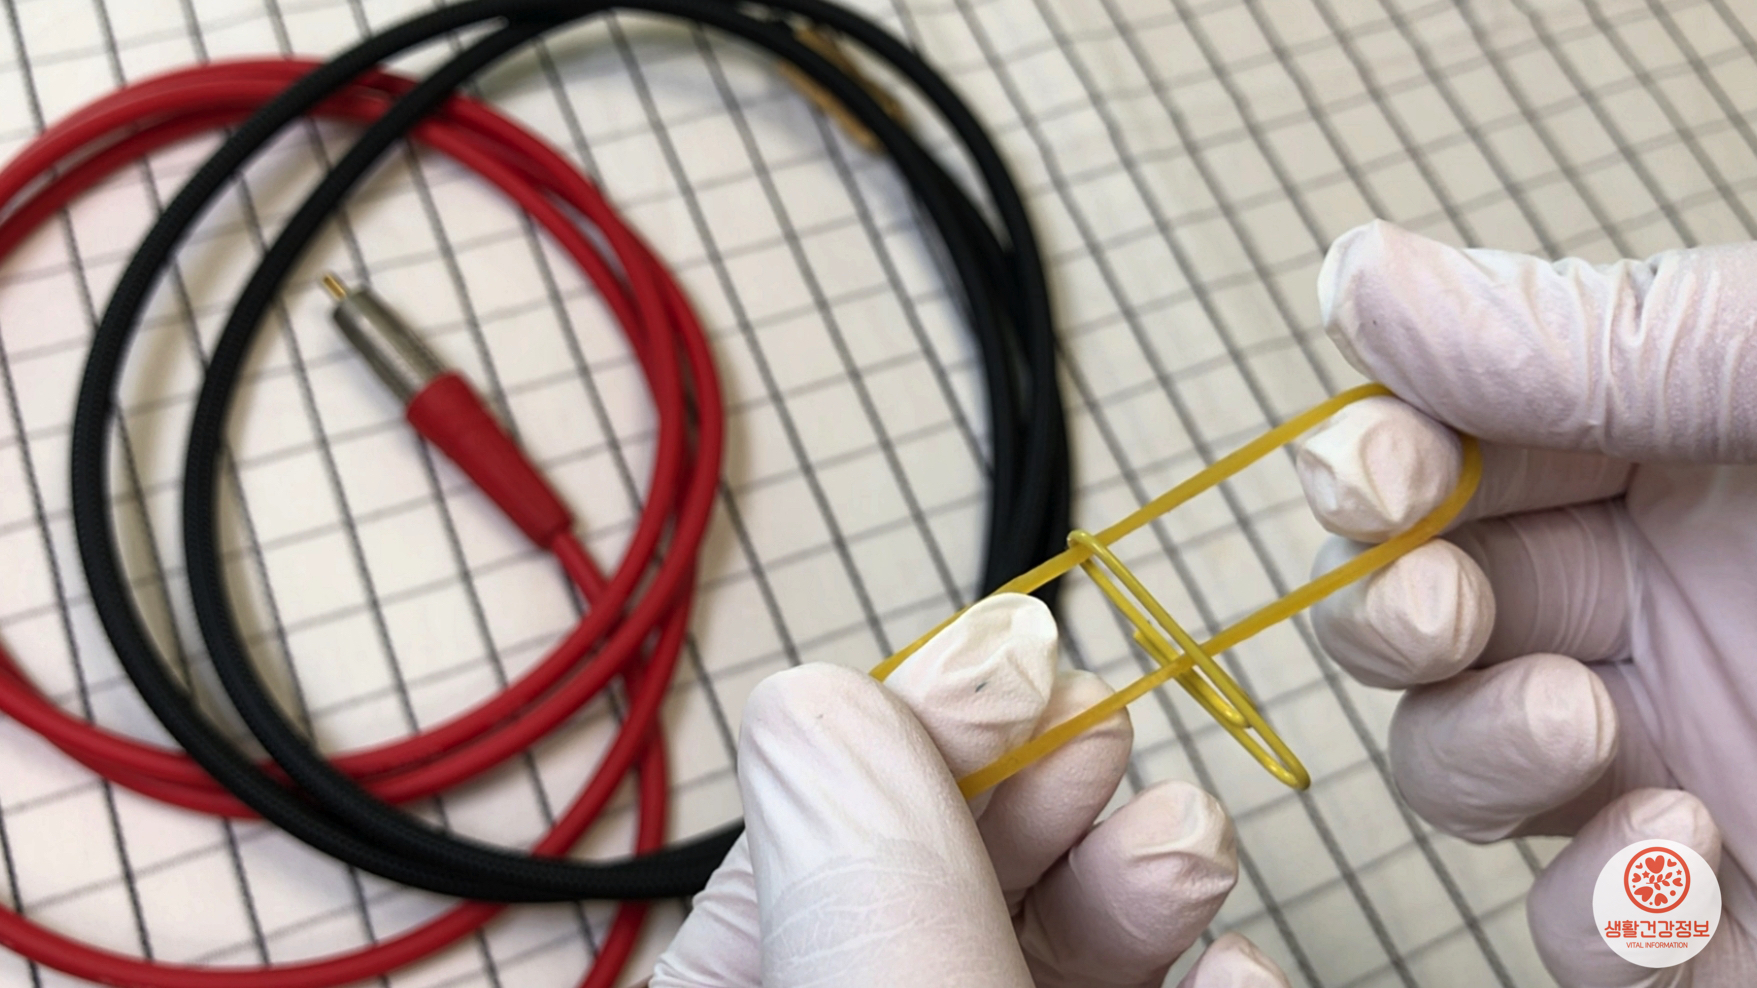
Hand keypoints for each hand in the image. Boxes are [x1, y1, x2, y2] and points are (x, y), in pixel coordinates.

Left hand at [650, 594, 1289, 986]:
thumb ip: (859, 883)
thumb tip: (815, 702)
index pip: (809, 849)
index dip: (917, 735)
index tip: (1010, 658)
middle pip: (944, 887)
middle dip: (1041, 791)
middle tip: (1101, 726)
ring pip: (1057, 952)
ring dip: (1140, 876)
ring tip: (1186, 844)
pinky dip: (1208, 985)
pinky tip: (1235, 972)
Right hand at [1298, 221, 1756, 985]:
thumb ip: (1580, 333)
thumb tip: (1361, 279)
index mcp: (1667, 463)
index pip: (1446, 465)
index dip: (1373, 473)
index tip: (1374, 481)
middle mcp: (1654, 613)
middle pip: (1414, 629)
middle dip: (1390, 623)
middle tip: (1439, 610)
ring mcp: (1680, 758)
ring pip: (1466, 778)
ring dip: (1478, 762)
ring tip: (1578, 726)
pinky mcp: (1729, 903)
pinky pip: (1588, 938)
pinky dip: (1594, 921)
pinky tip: (1673, 854)